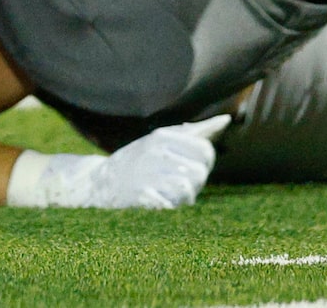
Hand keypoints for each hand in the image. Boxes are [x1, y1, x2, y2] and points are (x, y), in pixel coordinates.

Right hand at [14, 116, 223, 208]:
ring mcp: (147, 174)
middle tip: (181, 182)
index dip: (205, 162)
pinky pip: (170, 205)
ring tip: (172, 193)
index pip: (205, 150)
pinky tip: (160, 202)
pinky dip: (169, 207)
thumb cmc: (138, 160)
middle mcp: (155, 153)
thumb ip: (195, 131)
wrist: (100, 182)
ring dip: (184, 197)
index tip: (192, 165)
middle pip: (199, 172)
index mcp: (162, 137)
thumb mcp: (162, 139)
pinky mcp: (141, 196)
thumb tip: (225, 121)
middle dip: (196, 182)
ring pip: (187, 190)